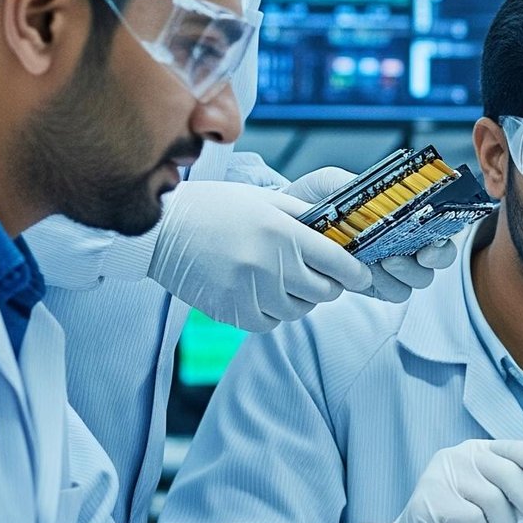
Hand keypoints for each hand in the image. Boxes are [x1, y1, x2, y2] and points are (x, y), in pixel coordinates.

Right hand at [148, 177, 371, 331]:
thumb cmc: (215, 208)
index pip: (338, 262)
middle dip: (329, 284)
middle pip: (324, 292)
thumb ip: (303, 216)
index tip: (361, 274)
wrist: (161, 229)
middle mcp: (270, 265)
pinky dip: (273, 312)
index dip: (356, 272)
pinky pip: (270, 322)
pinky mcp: (231, 311)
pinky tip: (262, 293)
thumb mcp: (265, 200)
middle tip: (318, 274)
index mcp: (283, 233)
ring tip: (284, 280)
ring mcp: (250, 291)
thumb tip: (339, 229)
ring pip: (299, 310)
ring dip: (300, 299)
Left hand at [277, 168, 457, 305]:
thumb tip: (370, 195)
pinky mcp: (372, 285)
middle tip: (404, 254)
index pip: (441, 227)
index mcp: (405, 215)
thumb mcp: (330, 183)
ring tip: (380, 261)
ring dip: (402, 274)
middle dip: (427, 260)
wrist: (285, 224)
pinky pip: (391, 294)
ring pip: (415, 282)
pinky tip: (364, 273)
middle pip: (437, 261)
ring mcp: (390, 266)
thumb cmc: (313, 200)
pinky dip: (383, 286)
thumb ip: (350, 183)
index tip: (431, 241)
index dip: (445, 237)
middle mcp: (405, 242)